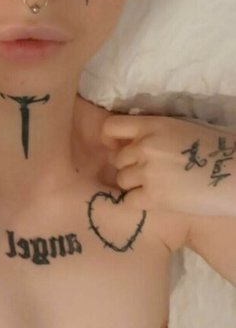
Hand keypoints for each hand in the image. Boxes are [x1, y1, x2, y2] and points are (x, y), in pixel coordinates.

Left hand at [100, 114, 235, 216]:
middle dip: (130, 166)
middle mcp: (145, 146)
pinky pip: (130, 201)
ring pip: (122, 180)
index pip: (111, 127)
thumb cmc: (217, 148)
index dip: (110, 139)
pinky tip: (155, 200)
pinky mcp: (155, 196)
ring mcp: (148, 171)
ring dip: (134, 185)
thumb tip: (132, 141)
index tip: (117, 147)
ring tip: (155, 186)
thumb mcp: (182, 127)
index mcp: (153, 125)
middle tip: (148, 173)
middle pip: (117, 159)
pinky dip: (139, 202)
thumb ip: (155, 132)